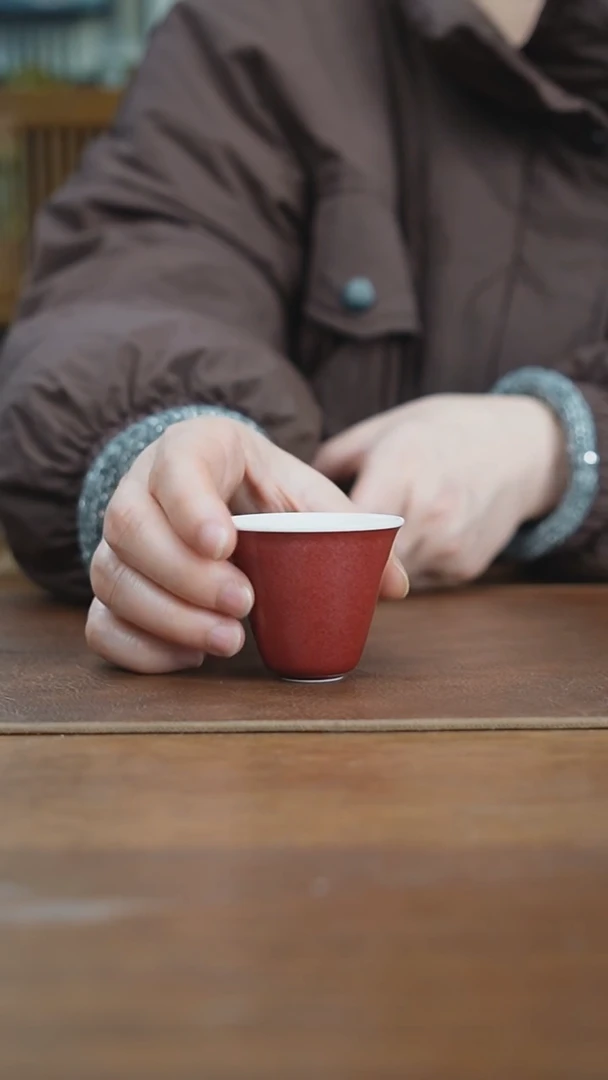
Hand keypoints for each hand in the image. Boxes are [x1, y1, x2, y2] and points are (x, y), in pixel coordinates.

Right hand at [86, 417, 408, 671]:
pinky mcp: (112, 585)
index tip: (225, 543)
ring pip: (109, 576)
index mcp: (194, 448)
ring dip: (165, 617)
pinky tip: (189, 659)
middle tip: (243, 606)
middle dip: (184, 575)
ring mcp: (117, 538)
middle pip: (129, 526)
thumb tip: (395, 586)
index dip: (190, 504)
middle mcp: (140, 486)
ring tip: (228, 642)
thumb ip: (348, 531)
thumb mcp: (307, 496)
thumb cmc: (266, 492)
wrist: (220, 493)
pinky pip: (100, 622)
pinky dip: (139, 648)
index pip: (175, 464)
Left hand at [315, 394, 566, 588]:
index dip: (318, 538)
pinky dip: (404, 569)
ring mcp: (449, 543)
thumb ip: (332, 462)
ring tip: (354, 554)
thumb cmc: (442, 432)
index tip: (292, 547)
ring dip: (369, 571)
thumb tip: (288, 492)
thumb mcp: (384, 430)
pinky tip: (408, 545)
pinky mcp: (464, 567)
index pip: (347, 523)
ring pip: (388, 576)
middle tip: (308, 561)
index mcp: (401, 467)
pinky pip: (417, 580)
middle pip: (363, 557)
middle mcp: (428, 510)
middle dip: (337, 560)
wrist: (524, 450)